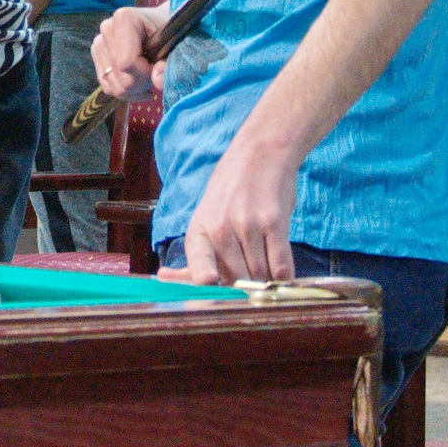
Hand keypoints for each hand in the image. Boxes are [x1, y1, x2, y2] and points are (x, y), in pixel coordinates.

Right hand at [92, 1, 171, 100]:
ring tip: (149, 75)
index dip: (145, 74)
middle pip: (120, 78)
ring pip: (114, 87)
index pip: (126, 63)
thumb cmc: (172, 32)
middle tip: (156, 72)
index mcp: (124, 19)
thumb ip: (170, 63)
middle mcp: (106, 29)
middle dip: (142, 83)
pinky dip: (127, 92)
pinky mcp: (98, 57)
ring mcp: (99, 43)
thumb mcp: (177, 44)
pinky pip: (109, 88)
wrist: (164, 26)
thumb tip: (158, 82)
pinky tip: (140, 83)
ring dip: (136, 89)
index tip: (160, 66)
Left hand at [178, 134, 299, 284]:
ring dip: (267, 282)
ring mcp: (247, 225)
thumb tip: (163, 279)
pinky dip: (284, 275)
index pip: (197, 262)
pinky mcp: (273, 222)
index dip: (203, 276)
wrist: (258, 156)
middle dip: (246, 290)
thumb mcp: (207, 220)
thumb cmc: (231, 195)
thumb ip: (197, 255)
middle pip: (237, 279)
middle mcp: (220, 229)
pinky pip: (281, 264)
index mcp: (199, 232)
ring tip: (267, 273)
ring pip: (260, 275)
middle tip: (252, 284)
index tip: (209, 281)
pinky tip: (283, 272)